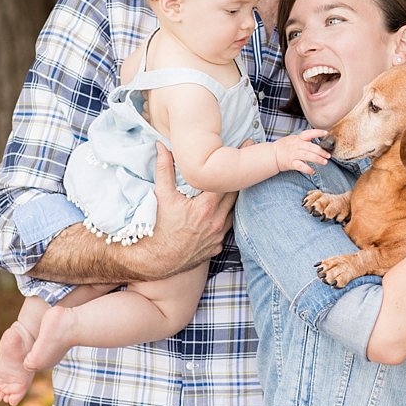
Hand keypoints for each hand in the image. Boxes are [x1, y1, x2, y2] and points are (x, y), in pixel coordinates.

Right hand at [142, 143, 235, 277]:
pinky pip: (226, 228)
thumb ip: (164, 168)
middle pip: (236, 195)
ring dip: (234, 199)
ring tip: (237, 185)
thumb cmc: (158, 226)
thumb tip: (161, 146)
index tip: (246, 146)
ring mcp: (218, 236)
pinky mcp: (216, 247)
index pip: (229, 181)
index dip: (237, 164)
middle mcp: (217, 221)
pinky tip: (222, 209)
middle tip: (249, 161)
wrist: (156, 260)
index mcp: (206, 206)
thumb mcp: (161, 195)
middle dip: (242, 177)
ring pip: (234, 212)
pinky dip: (225, 217)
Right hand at [272, 129, 331, 176]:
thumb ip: (304, 139)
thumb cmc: (284, 147)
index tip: (326, 133)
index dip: (317, 133)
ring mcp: (293, 154)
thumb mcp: (293, 139)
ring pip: (307, 156)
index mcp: (297, 139)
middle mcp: (296, 146)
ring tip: (324, 162)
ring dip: (317, 159)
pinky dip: (307, 169)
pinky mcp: (290, 163)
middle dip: (321, 151)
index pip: (308, 133)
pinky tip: (312, 171)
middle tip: (328, 155)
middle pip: (310, 147)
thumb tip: (317, 139)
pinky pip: (300, 166)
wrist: (272, 155)